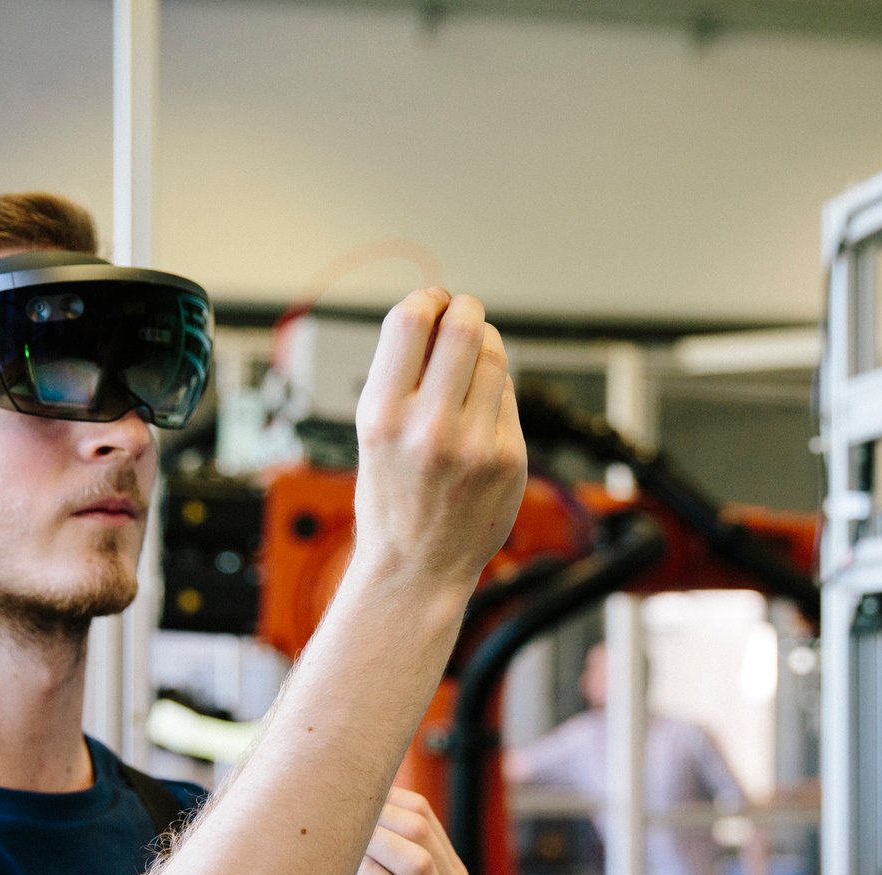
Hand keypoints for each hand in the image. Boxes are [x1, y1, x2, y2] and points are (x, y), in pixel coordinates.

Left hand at [324, 788, 473, 874]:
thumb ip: (362, 855)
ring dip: (368, 841)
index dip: (377, 798)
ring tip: (329, 842)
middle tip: (322, 817)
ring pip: (417, 860)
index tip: (329, 800)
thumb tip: (323, 801)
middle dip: (370, 814)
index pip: (422, 814)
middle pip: (421, 827)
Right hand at [351, 290, 526, 592]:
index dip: (428, 298)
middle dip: (467, 309)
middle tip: (464, 314)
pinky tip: (480, 412)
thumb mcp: (373, 432)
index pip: (411, 321)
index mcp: (382, 414)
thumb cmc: (392, 498)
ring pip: (495, 357)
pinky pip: (508, 398)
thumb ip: (402, 375)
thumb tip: (440, 314)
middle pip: (464, 328)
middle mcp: (428, 427)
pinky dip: (496, 391)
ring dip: (487, 343)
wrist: (417, 569)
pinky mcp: (508, 458)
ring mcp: (474, 444)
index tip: (433, 301)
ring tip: (473, 359)